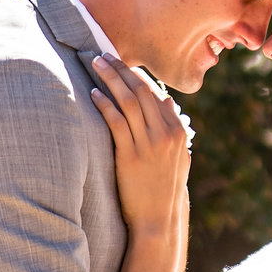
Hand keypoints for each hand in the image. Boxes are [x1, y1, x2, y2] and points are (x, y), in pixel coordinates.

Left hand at [88, 54, 191, 241]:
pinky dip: (104, 105)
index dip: (137, 75)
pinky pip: (116, 122)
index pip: (155, 94)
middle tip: (103, 54)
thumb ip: (173, 127)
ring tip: (95, 64)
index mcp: (177, 131)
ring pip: (127, 101)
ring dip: (109, 79)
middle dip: (121, 70)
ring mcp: (148, 144)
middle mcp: (165, 133)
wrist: (159, 216)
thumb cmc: (165, 187)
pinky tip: (93, 94)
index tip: (122, 63)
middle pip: (140, 91)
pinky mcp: (129, 155)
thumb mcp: (178, 155)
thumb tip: (167, 101)